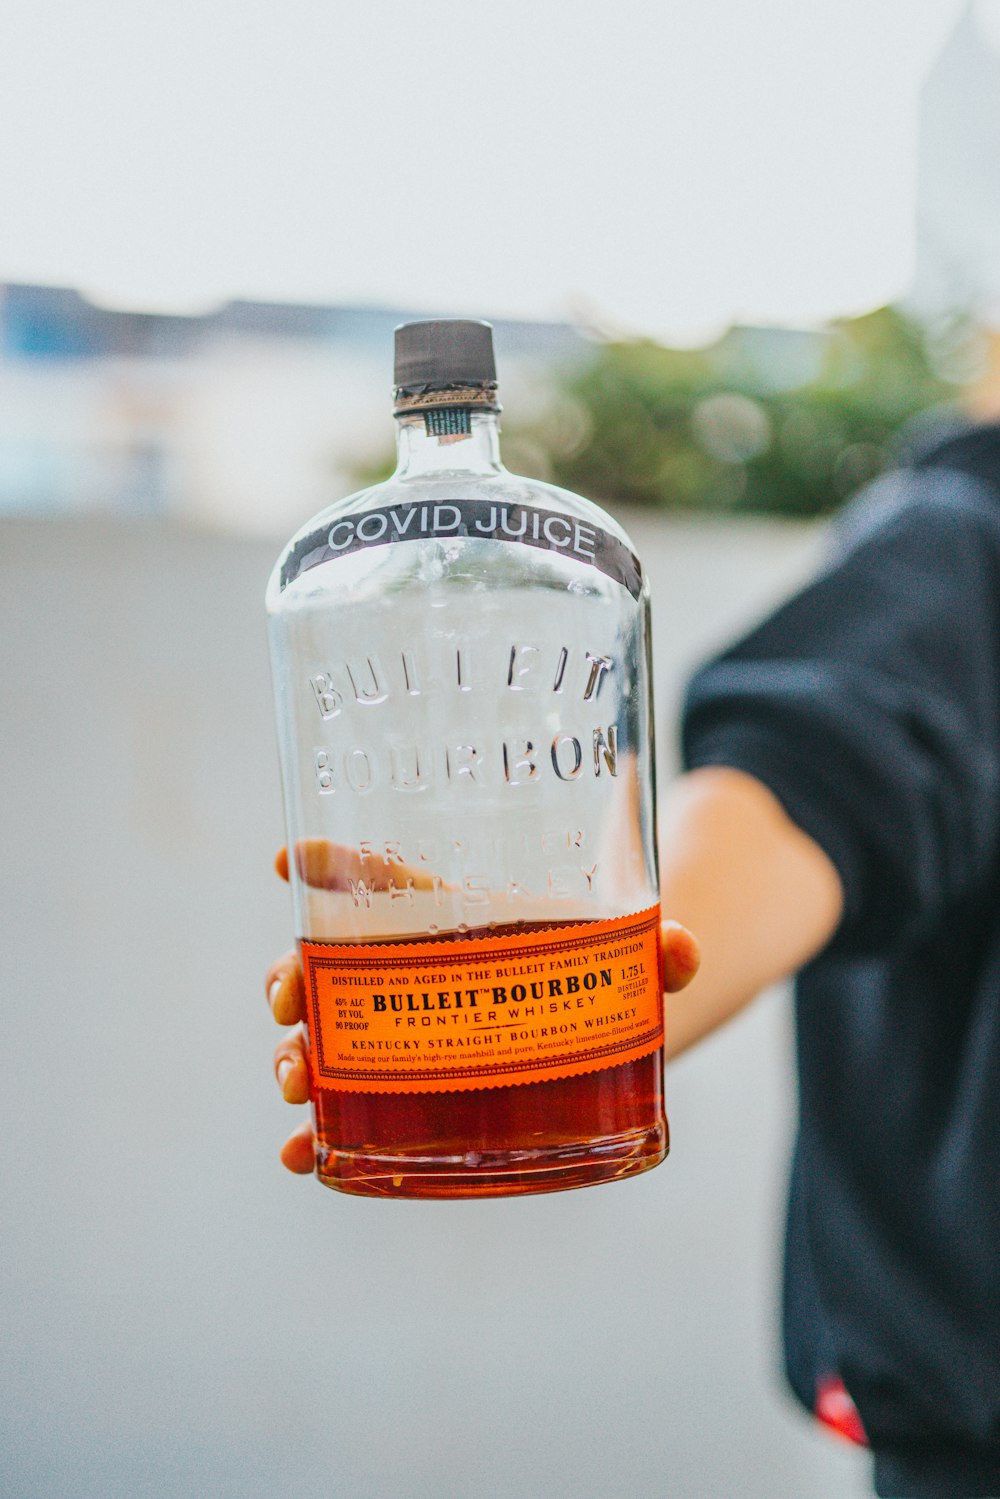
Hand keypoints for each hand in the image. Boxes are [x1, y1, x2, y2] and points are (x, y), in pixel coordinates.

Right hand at [267, 842, 700, 1175]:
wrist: (618, 1028)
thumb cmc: (605, 968)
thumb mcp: (630, 952)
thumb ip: (660, 949)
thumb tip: (682, 951)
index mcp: (449, 917)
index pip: (378, 878)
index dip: (327, 863)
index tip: (286, 861)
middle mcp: (410, 973)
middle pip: (329, 966)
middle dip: (292, 980)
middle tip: (288, 1001)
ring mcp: (405, 1038)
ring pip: (327, 1038)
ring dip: (297, 1057)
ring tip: (294, 1083)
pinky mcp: (416, 1101)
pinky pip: (352, 1115)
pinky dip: (319, 1137)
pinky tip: (300, 1156)